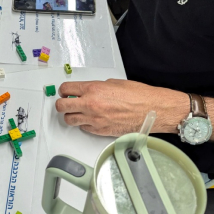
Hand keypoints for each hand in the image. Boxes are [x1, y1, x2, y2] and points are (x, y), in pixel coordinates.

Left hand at [55, 79, 188, 136]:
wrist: (152, 110)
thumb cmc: (138, 95)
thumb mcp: (113, 83)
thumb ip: (96, 87)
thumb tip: (87, 91)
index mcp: (93, 89)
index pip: (65, 89)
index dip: (63, 90)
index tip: (64, 92)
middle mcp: (90, 104)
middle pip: (62, 106)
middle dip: (62, 104)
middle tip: (66, 102)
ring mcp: (94, 119)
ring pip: (69, 120)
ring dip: (71, 115)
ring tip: (78, 112)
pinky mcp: (100, 131)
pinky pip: (83, 128)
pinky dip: (84, 124)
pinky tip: (92, 119)